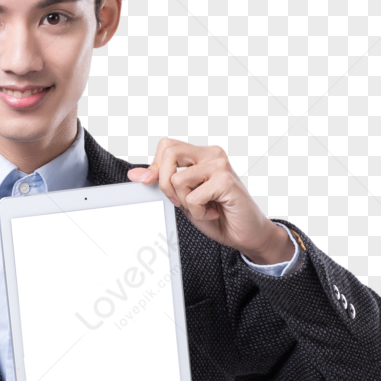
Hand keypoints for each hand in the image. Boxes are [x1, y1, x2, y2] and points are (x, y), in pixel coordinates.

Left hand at [127, 137, 293, 265]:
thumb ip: (162, 183)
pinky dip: (199, 212)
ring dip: (185, 202)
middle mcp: (212, 154)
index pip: (166, 146)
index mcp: (201, 154)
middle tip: (180, 201)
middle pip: (169, 152)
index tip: (156, 186)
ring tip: (204, 207)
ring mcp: (220, 165)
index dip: (155, 167)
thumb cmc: (217, 215)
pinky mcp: (226, 181)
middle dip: (164, 183)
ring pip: (178, 179)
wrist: (245, 234)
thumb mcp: (182, 198)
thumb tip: (135, 175)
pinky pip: (193, 197)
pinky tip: (214, 213)